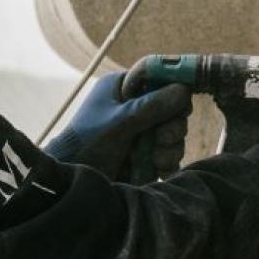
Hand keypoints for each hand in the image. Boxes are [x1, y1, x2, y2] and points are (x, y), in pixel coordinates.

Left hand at [44, 72, 192, 181]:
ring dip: (169, 148)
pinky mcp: (144, 153)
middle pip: (172, 109)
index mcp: (123, 87)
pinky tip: (158, 169)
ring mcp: (140, 131)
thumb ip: (152, 105)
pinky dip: (167, 162)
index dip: (174, 90)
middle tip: (162, 139)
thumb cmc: (87, 144)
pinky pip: (168, 153)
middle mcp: (134, 106)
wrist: (74, 181)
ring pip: (173, 133)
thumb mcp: (121, 122)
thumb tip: (184, 89)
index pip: (159, 77)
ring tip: (155, 160)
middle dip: (172, 127)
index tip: (181, 107)